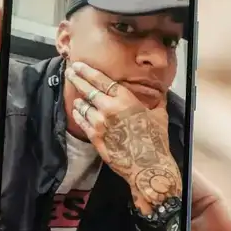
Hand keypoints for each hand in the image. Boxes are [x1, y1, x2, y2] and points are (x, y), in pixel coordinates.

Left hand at [64, 61, 181, 214]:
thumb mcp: (159, 115)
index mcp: (125, 100)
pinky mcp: (95, 138)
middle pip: (88, 90)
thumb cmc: (156, 140)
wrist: (148, 165)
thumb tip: (161, 93)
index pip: (101, 80)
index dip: (88, 71)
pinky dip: (79, 115)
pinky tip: (77, 111)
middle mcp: (109, 109)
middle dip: (77, 79)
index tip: (79, 65)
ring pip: (83, 106)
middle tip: (69, 72)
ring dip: (79, 100)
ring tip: (76, 97)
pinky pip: (82, 122)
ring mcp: (100, 124)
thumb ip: (157, 101)